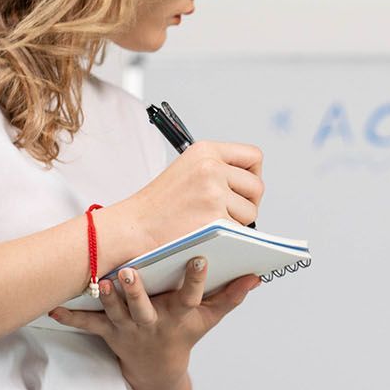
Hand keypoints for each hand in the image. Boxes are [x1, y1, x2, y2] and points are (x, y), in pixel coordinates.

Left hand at [49, 257, 259, 389]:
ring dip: (104, 298)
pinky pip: (87, 324)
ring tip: (98, 279)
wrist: (156, 372)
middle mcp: (152, 323)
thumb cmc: (184, 335)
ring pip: (114, 312)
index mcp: (179, 316)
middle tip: (129, 271)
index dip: (196, 279)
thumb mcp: (210, 319)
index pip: (191, 295)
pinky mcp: (108, 332)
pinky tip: (54, 307)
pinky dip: (71, 316)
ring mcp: (128, 328)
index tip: (199, 257)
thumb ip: (231, 296)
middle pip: (143, 307)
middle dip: (136, 291)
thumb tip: (256, 275)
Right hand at [116, 140, 263, 248]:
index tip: (243, 188)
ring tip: (211, 223)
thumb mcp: (187, 170)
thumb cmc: (158, 206)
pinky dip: (230, 238)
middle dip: (247, 203)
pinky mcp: (215, 220)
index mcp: (205, 151)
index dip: (253, 175)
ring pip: (251, 212)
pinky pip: (241, 232)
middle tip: (227, 212)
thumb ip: (218, 168)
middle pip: (257, 186)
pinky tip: (209, 236)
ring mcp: (213, 194)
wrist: (133, 228)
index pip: (253, 156)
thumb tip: (252, 183)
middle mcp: (211, 167)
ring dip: (238, 222)